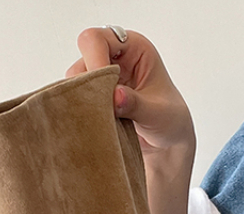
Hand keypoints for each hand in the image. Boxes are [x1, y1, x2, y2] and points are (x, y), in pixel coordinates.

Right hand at [66, 27, 195, 159]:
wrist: (166, 143)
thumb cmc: (170, 121)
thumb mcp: (159, 115)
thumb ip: (137, 105)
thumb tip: (116, 97)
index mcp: (133, 48)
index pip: (97, 40)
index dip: (94, 62)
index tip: (104, 93)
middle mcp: (113, 57)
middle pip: (81, 61)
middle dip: (88, 87)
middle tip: (104, 113)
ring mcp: (100, 78)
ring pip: (74, 84)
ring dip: (85, 104)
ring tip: (106, 123)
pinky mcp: (93, 98)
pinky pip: (75, 102)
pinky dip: (82, 115)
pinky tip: (98, 126)